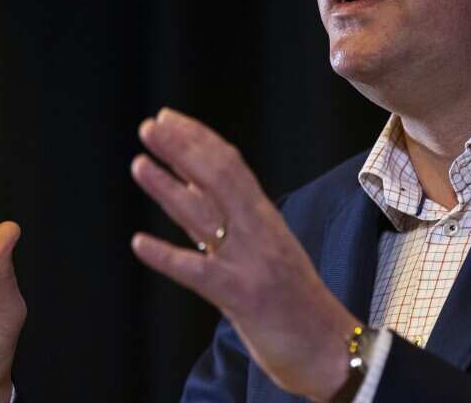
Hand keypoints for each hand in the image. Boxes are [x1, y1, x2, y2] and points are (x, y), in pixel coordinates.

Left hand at [130, 108, 359, 401]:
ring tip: (138, 164)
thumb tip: (199, 192)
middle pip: (217, 177)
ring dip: (167, 187)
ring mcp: (250, 263)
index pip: (231, 166)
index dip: (197, 140)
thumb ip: (237, 225)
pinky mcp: (242, 297)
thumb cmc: (297, 304)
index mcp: (266, 220)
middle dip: (181, 149)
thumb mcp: (271, 252)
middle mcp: (259, 233)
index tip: (169, 120)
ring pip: (204, 214)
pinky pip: (198, 271)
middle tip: (149, 127)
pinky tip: (140, 244)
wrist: (332, 350)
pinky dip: (167, 256)